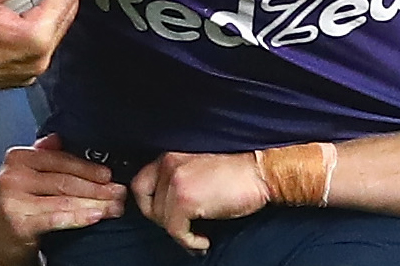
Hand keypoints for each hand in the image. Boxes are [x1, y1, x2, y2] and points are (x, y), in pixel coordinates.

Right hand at [0, 134, 126, 265]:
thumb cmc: (17, 207)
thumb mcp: (26, 176)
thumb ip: (42, 155)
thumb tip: (59, 137)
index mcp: (18, 158)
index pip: (60, 160)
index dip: (87, 167)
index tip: (109, 174)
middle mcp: (13, 175)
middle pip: (65, 180)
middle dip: (97, 187)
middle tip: (119, 192)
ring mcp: (13, 198)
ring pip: (64, 199)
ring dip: (95, 203)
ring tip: (114, 206)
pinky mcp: (18, 221)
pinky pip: (55, 217)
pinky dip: (78, 217)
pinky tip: (95, 215)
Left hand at [130, 151, 270, 252]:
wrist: (258, 174)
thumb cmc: (234, 175)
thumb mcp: (196, 170)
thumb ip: (175, 180)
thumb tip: (161, 210)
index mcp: (169, 156)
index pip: (140, 185)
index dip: (149, 206)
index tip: (166, 218)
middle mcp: (168, 164)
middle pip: (149, 206)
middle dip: (166, 223)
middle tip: (185, 229)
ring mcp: (176, 181)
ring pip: (162, 221)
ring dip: (180, 234)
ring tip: (197, 237)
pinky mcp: (185, 199)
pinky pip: (175, 231)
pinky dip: (189, 242)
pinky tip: (203, 241)